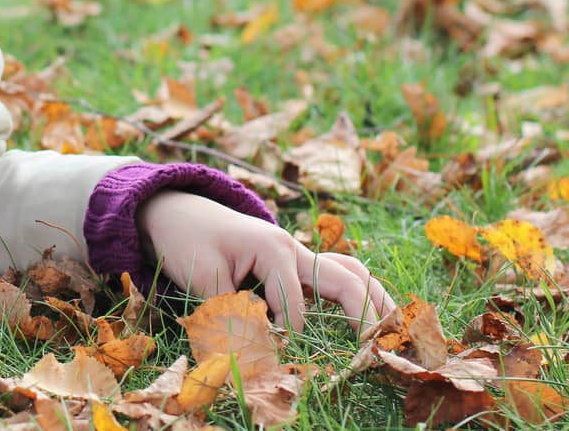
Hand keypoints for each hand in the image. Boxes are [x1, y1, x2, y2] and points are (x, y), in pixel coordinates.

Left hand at [138, 190, 395, 334]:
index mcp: (273, 248)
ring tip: (394, 332)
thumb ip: (227, 313)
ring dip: (374, 299)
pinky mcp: (294, 264)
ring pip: (350, 271)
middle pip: (346, 277)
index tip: (279, 357)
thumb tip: (249, 354)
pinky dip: (356, 294)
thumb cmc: (186, 238)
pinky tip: (370, 319)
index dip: (288, 335)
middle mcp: (294, 248)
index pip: (294, 304)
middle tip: (380, 348)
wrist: (174, 210)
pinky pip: (336, 275)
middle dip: (367, 312)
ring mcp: (297, 254)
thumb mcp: (200, 275)